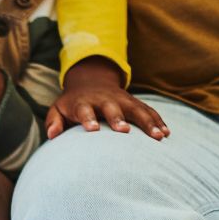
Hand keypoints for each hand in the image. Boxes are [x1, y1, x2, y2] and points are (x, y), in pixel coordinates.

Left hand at [46, 56, 168, 140]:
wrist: (90, 82)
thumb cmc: (72, 104)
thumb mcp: (57, 109)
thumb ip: (54, 122)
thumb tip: (52, 136)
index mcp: (84, 102)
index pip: (85, 110)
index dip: (88, 119)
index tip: (92, 129)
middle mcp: (105, 100)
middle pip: (113, 108)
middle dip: (118, 118)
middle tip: (124, 131)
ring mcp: (122, 100)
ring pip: (136, 109)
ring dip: (148, 122)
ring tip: (158, 137)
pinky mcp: (134, 103)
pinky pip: (148, 111)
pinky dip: (158, 121)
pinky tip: (166, 134)